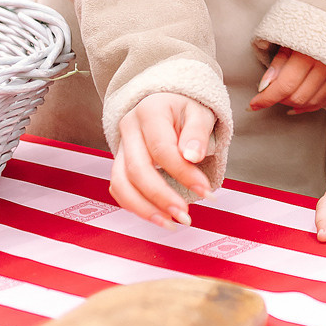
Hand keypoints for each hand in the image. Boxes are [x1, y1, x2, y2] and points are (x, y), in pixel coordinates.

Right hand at [111, 92, 216, 227]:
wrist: (165, 102)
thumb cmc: (185, 108)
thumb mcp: (199, 112)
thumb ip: (197, 133)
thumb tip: (193, 157)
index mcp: (149, 111)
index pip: (162, 149)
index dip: (183, 173)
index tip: (205, 191)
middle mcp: (129, 128)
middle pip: (137, 170)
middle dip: (161, 197)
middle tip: (185, 216)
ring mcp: (120, 147)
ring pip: (121, 183)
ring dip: (145, 209)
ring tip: (171, 224)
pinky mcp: (119, 162)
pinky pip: (119, 188)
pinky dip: (135, 206)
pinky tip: (158, 217)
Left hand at [249, 43, 325, 114]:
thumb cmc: (307, 26)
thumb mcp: (288, 38)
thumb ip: (278, 62)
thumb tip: (264, 86)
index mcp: (309, 53)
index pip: (286, 85)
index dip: (267, 98)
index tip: (254, 104)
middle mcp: (325, 66)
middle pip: (299, 96)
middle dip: (279, 100)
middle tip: (268, 95)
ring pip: (312, 102)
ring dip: (293, 104)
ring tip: (281, 97)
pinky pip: (325, 100)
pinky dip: (308, 107)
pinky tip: (295, 106)